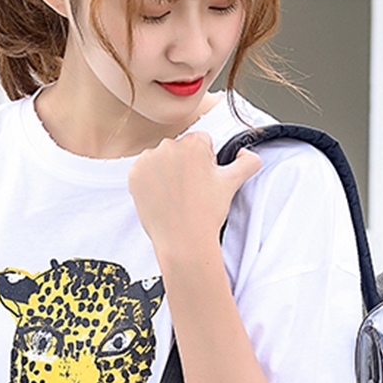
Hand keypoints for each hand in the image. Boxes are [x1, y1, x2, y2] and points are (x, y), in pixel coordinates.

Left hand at [128, 133, 260, 258]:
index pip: (202, 141)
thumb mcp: (233, 183)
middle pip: (180, 149)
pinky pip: (144, 172)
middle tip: (192, 191)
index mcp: (194, 143)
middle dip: (186, 165)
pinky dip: (151, 183)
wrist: (183, 240)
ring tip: (177, 197)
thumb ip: (248, 162)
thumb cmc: (207, 212)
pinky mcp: (134, 175)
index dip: (206, 162)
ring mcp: (148, 160)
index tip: (204, 181)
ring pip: (161, 160)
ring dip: (168, 172)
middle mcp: (168, 146)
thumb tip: (245, 152)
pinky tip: (163, 198)